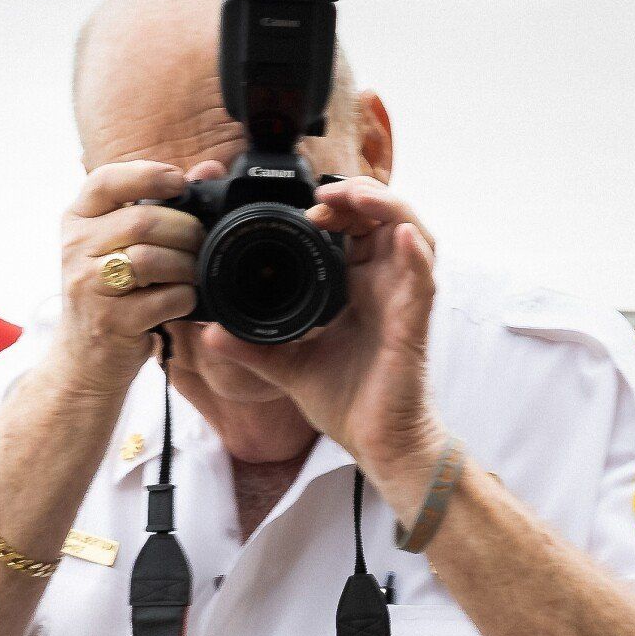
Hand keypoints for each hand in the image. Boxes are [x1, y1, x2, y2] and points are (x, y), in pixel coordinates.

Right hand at [48, 160, 205, 398]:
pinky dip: (183, 298)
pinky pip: (162, 299)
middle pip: (142, 221)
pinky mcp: (108, 322)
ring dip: (186, 266)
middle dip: (184, 230)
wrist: (85, 358)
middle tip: (201, 242)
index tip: (179, 182)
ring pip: (151, 259)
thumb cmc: (112, 294)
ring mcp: (88, 286)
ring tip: (193, 273)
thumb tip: (208, 168)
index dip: (147, 175)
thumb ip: (157, 205)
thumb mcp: (120, 245)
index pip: (105, 181)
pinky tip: (182, 300)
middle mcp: (75, 249)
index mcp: (77, 221)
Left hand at [198, 178, 448, 518]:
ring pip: (411, 235)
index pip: (355, 231)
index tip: (305, 205)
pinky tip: (400, 236)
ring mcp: (402, 302)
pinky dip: (415, 254)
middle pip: (384, 220)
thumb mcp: (288, 369)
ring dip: (387, 208)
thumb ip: (252, 348)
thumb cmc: (349, 405)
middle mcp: (385, 288)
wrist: (378, 444)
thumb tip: (211, 333)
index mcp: (359, 290)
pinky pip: (423, 280)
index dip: (337, 208)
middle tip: (325, 191)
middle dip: (359, 195)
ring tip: (356, 196)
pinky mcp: (414, 324)